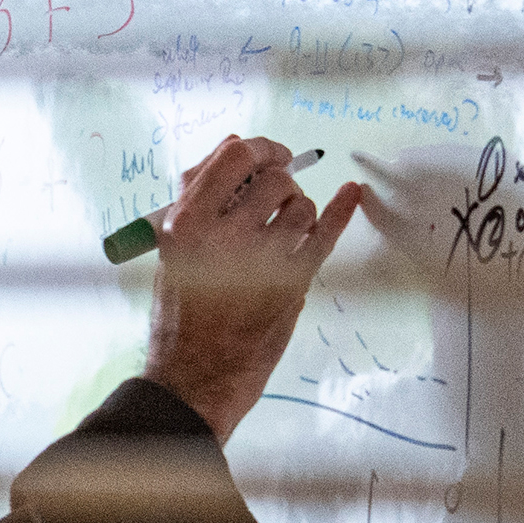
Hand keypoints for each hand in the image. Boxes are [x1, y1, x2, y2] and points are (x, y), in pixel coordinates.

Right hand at [144, 136, 368, 441]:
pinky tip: (351, 194)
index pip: (236, 156)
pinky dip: (341, 211)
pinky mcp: (290, 284)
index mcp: (187, 221)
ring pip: (301, 207)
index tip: (272, 154)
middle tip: (277, 201)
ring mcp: (261, 260)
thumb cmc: (179, 314)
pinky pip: (324, 234)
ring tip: (285, 233)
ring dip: (299, 212)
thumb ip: (198, 196)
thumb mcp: (172, 250)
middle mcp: (224, 235)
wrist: (193, 378)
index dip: (261, 148)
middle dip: (281, 184)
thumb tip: (231, 144)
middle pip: (274, 179)